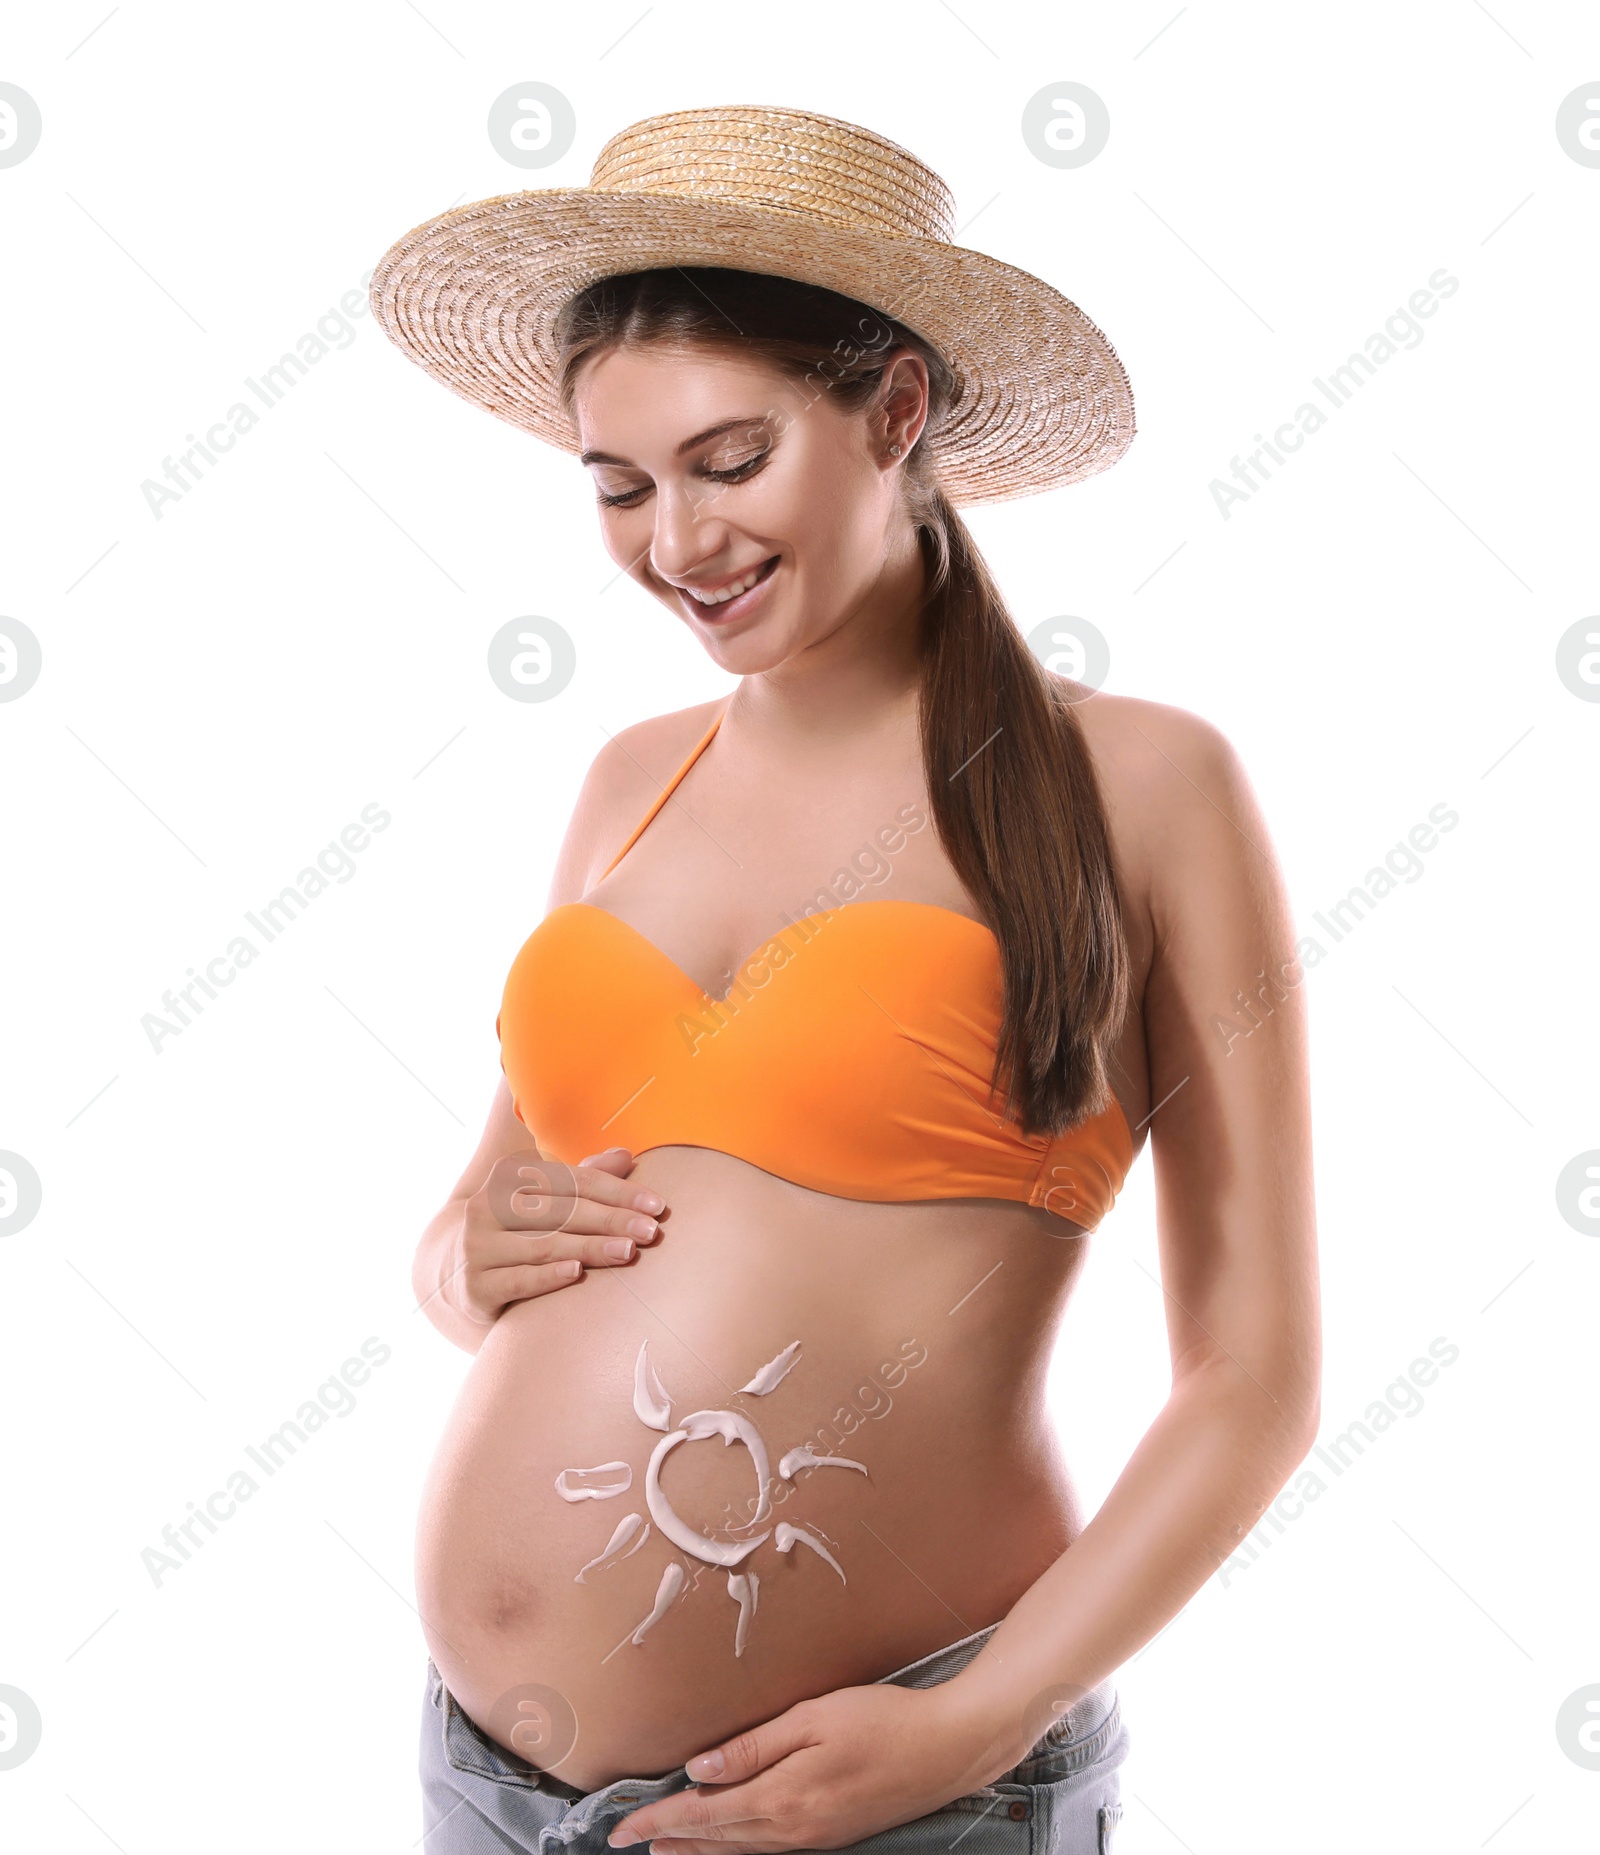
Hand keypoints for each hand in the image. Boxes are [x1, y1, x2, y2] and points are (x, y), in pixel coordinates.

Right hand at [444, 1148, 665, 1326]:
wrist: (462, 1279)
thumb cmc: (521, 1233)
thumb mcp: (547, 1202)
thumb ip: (584, 1179)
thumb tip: (625, 1155)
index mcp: (507, 1176)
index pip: (574, 1181)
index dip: (618, 1192)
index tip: (657, 1206)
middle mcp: (486, 1208)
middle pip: (562, 1212)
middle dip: (611, 1220)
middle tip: (650, 1232)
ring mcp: (477, 1248)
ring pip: (544, 1245)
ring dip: (590, 1248)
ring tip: (628, 1251)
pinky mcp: (474, 1287)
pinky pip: (517, 1280)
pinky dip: (547, 1276)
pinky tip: (576, 1273)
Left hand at [606, 1681, 998, 1853]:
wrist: (947, 1749)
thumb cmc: (883, 1721)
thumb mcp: (814, 1718)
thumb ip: (755, 1745)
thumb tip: (700, 1770)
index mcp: (785, 1797)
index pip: (707, 1814)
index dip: (661, 1820)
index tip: (622, 1828)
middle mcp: (796, 1828)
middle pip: (720, 1839)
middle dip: (673, 1839)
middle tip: (630, 1841)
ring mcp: (816, 1836)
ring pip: (744, 1848)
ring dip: (702, 1847)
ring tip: (667, 1846)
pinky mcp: (833, 1833)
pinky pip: (770, 1847)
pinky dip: (737, 1846)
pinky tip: (731, 1839)